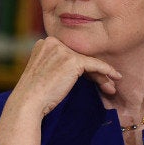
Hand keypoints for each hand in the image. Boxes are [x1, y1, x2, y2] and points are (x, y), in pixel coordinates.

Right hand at [0, 37, 121, 144]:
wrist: (28, 102)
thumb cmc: (35, 93)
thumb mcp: (42, 70)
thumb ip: (55, 63)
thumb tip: (80, 67)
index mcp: (44, 43)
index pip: (69, 52)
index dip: (82, 66)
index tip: (92, 78)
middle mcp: (52, 42)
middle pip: (80, 55)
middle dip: (93, 71)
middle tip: (105, 83)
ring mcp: (62, 50)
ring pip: (88, 61)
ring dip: (101, 74)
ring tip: (110, 86)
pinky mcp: (72, 60)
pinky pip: (95, 64)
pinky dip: (107, 70)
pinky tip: (115, 76)